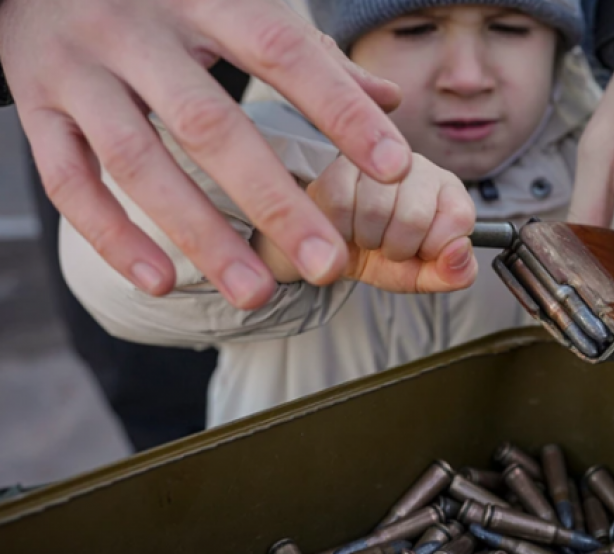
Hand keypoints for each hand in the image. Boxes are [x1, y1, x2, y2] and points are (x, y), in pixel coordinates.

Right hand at [0, 0, 411, 308]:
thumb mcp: (231, 0)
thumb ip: (310, 52)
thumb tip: (389, 96)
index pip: (282, 51)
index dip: (341, 109)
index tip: (395, 167)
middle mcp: (135, 30)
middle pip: (210, 125)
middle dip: (274, 202)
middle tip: (328, 265)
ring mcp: (77, 70)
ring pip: (138, 164)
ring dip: (201, 236)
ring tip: (258, 295)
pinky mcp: (35, 107)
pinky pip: (67, 181)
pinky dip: (112, 237)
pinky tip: (163, 283)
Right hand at [253, 154, 477, 292]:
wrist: (331, 254)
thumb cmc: (383, 258)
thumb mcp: (422, 274)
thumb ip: (453, 272)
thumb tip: (459, 253)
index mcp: (446, 189)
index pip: (458, 216)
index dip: (436, 247)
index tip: (421, 252)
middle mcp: (416, 164)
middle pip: (416, 215)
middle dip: (398, 248)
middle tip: (388, 247)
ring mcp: (376, 159)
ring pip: (377, 208)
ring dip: (368, 239)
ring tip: (366, 237)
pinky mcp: (336, 165)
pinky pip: (340, 203)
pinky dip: (341, 231)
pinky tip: (344, 229)